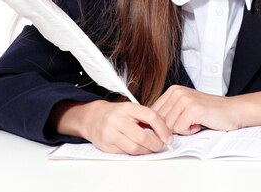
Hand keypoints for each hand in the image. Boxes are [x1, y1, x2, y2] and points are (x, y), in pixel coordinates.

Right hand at [52, 100, 172, 154]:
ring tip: (151, 148)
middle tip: (161, 146)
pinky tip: (138, 149)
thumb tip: (166, 130)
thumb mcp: (132, 109)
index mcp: (128, 107)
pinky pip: (125, 153)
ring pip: (134, 148)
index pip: (151, 117)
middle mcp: (117, 119)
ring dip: (147, 151)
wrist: (92, 118)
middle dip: (156, 144)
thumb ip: (148, 117)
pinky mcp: (106, 145)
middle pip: (142, 137)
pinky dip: (135, 153)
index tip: (168, 138)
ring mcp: (110, 133)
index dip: (163, 129)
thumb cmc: (117, 114)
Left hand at [151, 85, 240, 134]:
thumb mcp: (185, 109)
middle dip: (172, 128)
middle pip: (159, 121)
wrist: (232, 111)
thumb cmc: (210, 113)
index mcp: (173, 90)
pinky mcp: (192, 108)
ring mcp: (184, 99)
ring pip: (168, 126)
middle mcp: (176, 92)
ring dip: (183, 129)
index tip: (172, 127)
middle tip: (188, 123)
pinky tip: (200, 123)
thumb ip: (168, 114)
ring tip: (195, 121)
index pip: (152, 112)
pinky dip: (190, 131)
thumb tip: (149, 127)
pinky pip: (179, 129)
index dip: (159, 125)